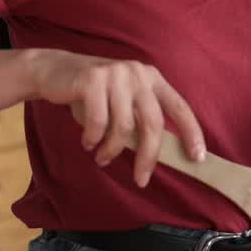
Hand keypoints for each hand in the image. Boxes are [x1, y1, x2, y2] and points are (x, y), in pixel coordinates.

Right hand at [29, 49, 204, 186]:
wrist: (53, 70)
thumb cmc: (92, 94)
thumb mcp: (122, 101)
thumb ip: (140, 120)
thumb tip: (158, 155)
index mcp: (151, 78)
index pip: (179, 107)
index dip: (192, 132)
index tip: (197, 157)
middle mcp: (138, 73)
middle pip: (152, 123)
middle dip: (148, 157)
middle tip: (141, 179)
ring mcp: (115, 74)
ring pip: (123, 127)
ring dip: (112, 150)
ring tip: (101, 158)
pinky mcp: (92, 79)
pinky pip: (98, 122)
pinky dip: (93, 139)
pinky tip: (87, 142)